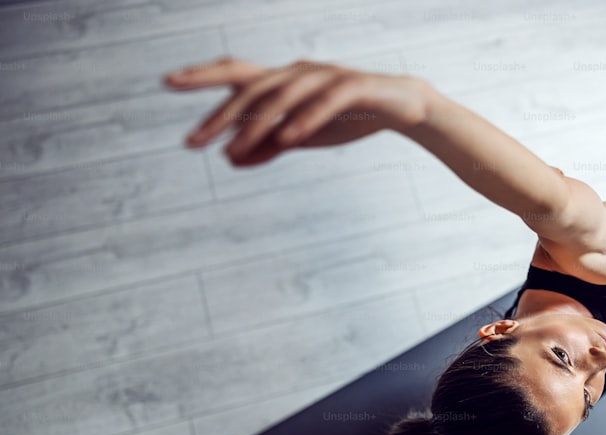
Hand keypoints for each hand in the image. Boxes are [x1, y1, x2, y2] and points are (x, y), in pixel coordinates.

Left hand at [163, 57, 427, 166]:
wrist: (404, 107)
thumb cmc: (349, 116)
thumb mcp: (303, 136)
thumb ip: (268, 144)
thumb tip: (230, 159)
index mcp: (284, 80)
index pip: (237, 74)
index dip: (203, 76)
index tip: (168, 83)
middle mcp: (298, 72)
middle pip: (252, 88)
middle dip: (219, 114)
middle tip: (194, 141)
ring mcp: (325, 76)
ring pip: (283, 96)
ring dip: (256, 125)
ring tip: (233, 152)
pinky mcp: (354, 86)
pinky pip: (325, 102)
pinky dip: (305, 119)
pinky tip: (289, 138)